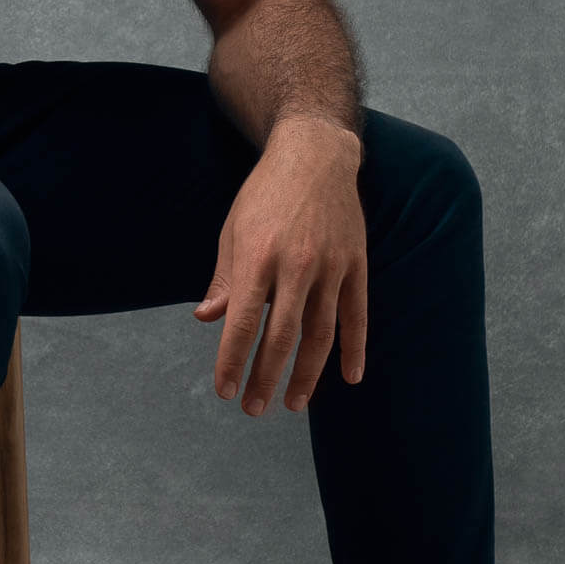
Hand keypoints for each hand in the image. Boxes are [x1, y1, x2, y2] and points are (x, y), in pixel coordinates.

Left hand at [192, 116, 366, 415]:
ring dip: (307, 374)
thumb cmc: (264, 194)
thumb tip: (208, 319)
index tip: (225, 390)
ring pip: (321, 334)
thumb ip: (224, 278)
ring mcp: (331, 266)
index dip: (233, 361)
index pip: (243, 322)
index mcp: (257, 256)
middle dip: (265, 377)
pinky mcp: (356, 264)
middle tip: (254, 409)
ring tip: (292, 402)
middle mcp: (295, 265)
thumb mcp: (233, 229)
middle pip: (282, 337)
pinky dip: (355, 349)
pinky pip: (357, 315)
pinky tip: (348, 377)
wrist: (313, 154)